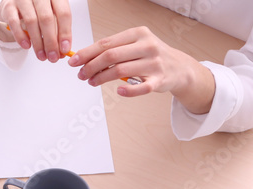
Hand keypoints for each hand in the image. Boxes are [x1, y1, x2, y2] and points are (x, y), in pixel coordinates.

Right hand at [0, 0, 71, 62]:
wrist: (14, 3)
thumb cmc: (36, 10)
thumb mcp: (50, 16)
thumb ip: (57, 31)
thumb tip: (62, 50)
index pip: (63, 13)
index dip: (65, 33)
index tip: (64, 49)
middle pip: (47, 19)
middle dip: (50, 41)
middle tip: (52, 57)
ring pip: (31, 22)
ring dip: (37, 42)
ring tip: (41, 55)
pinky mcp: (8, 6)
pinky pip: (14, 23)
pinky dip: (21, 36)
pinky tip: (26, 46)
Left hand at [68, 27, 214, 113]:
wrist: (179, 67)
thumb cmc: (150, 56)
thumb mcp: (135, 45)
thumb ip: (113, 49)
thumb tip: (83, 57)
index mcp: (138, 33)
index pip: (106, 43)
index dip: (87, 53)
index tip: (73, 61)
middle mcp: (147, 46)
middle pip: (111, 56)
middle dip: (91, 66)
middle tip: (81, 75)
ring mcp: (154, 63)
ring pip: (120, 71)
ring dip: (101, 79)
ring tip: (92, 82)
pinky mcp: (160, 80)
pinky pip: (140, 87)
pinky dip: (128, 91)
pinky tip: (118, 91)